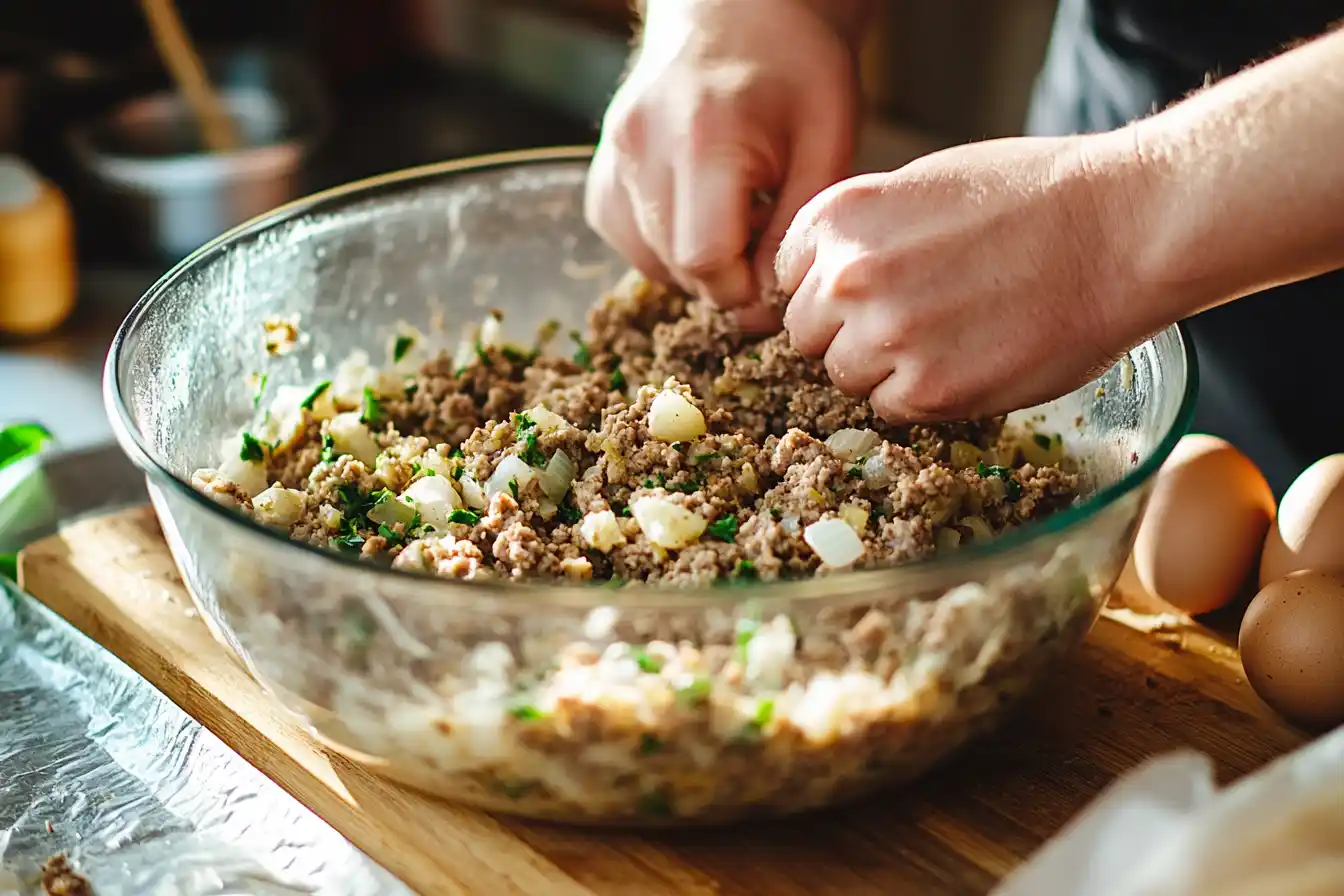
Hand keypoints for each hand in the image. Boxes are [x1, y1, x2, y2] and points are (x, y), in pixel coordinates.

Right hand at [586, 0, 859, 329]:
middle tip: (762, 249)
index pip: (703, 259)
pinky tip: (699, 216)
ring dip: (693, 265)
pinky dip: (663, 247)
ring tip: (734, 224)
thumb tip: (764, 297)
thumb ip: (796, 224)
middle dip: (723, 279)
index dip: (742, 287)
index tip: (774, 278)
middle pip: (674, 265)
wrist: (737, 12)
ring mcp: (613, 158)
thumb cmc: (795, 68)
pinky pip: (626, 239)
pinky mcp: (601, 172)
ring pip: (647, 260)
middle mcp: (642, 149)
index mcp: (704, 140)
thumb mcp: (827, 141)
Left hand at [775, 134, 1147, 420]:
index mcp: (840, 218)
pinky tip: (969, 359)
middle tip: (912, 320)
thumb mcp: (924, 184)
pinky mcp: (929, 391)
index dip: (827, 289)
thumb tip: (829, 275)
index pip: (789, 277)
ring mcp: (886, 338)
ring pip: (844, 378)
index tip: (864, 293)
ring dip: (883, 369)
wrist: (1122, 228)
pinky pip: (892, 410)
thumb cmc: (1035, 195)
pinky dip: (923, 396)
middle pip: (807, 333)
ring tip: (948, 338)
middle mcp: (849, 278)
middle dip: (847, 332)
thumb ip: (865, 232)